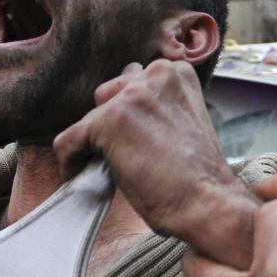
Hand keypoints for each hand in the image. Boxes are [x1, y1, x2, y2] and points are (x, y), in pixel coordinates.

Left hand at [53, 60, 255, 269]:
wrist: (208, 204)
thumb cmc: (199, 177)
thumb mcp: (184, 122)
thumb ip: (157, 110)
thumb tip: (125, 122)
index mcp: (176, 72)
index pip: (134, 82)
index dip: (129, 114)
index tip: (132, 139)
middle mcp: (155, 75)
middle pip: (110, 93)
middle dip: (111, 122)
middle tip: (120, 155)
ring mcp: (130, 96)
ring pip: (90, 116)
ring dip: (94, 141)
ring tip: (104, 168)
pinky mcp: (108, 121)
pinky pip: (69, 141)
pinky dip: (71, 163)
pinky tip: (82, 179)